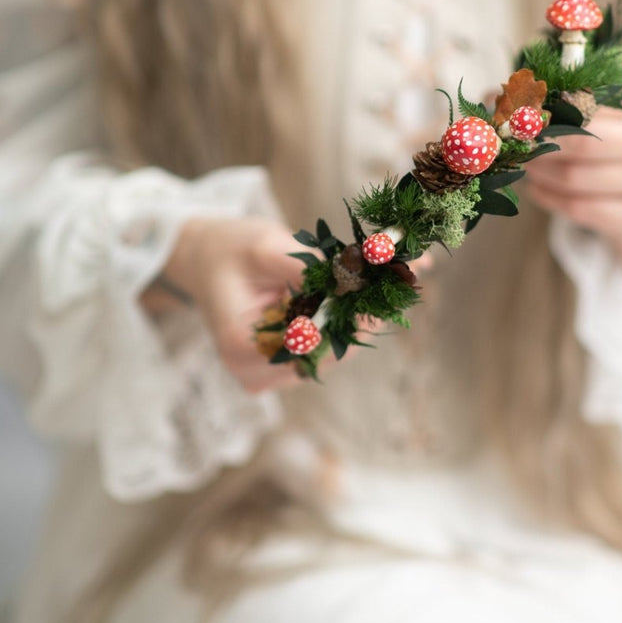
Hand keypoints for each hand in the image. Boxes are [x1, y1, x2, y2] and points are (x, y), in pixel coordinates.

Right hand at [142, 215, 435, 392]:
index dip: (355, 316)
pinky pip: (329, 345)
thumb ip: (310, 265)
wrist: (206, 260)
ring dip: (368, 312)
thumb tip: (363, 272)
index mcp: (242, 347)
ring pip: (336, 349)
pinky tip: (380, 286)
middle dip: (371, 309)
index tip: (393, 287)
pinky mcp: (287, 367)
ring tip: (405, 273)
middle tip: (415, 272)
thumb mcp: (266, 246)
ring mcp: (272, 376)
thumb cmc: (230, 248)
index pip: (313, 339)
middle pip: (331, 349)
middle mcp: (257, 372)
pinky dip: (353, 316)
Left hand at [522, 77, 621, 280]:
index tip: (516, 109)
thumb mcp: (591, 116)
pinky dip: (550, 198)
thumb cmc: (610, 147)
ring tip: (522, 166)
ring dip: (539, 172)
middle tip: (512, 143)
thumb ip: (549, 99)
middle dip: (540, 142)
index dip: (549, 102)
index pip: (594, 94)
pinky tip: (536, 190)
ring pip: (578, 177)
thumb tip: (491, 98)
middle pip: (587, 139)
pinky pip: (582, 208)